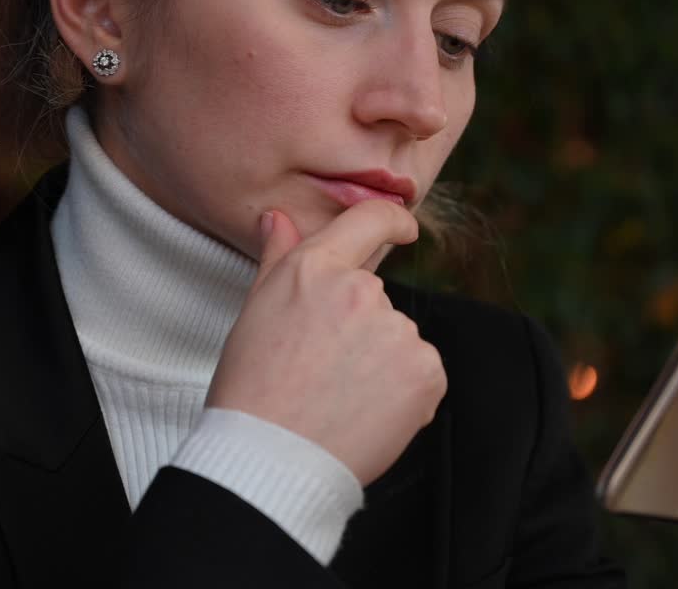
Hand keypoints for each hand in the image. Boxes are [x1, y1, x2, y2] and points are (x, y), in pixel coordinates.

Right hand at [206, 200, 446, 485]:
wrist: (270, 459)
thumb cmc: (252, 390)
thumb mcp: (256, 312)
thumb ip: (277, 258)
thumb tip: (278, 217)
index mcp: (315, 269)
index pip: (369, 220)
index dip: (392, 220)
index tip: (405, 228)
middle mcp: (361, 290)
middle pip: (376, 298)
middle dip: (359, 329)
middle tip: (322, 371)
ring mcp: (397, 330)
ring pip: (398, 340)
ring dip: (380, 364)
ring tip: (338, 398)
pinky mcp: (425, 370)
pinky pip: (421, 374)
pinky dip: (403, 394)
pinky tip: (365, 413)